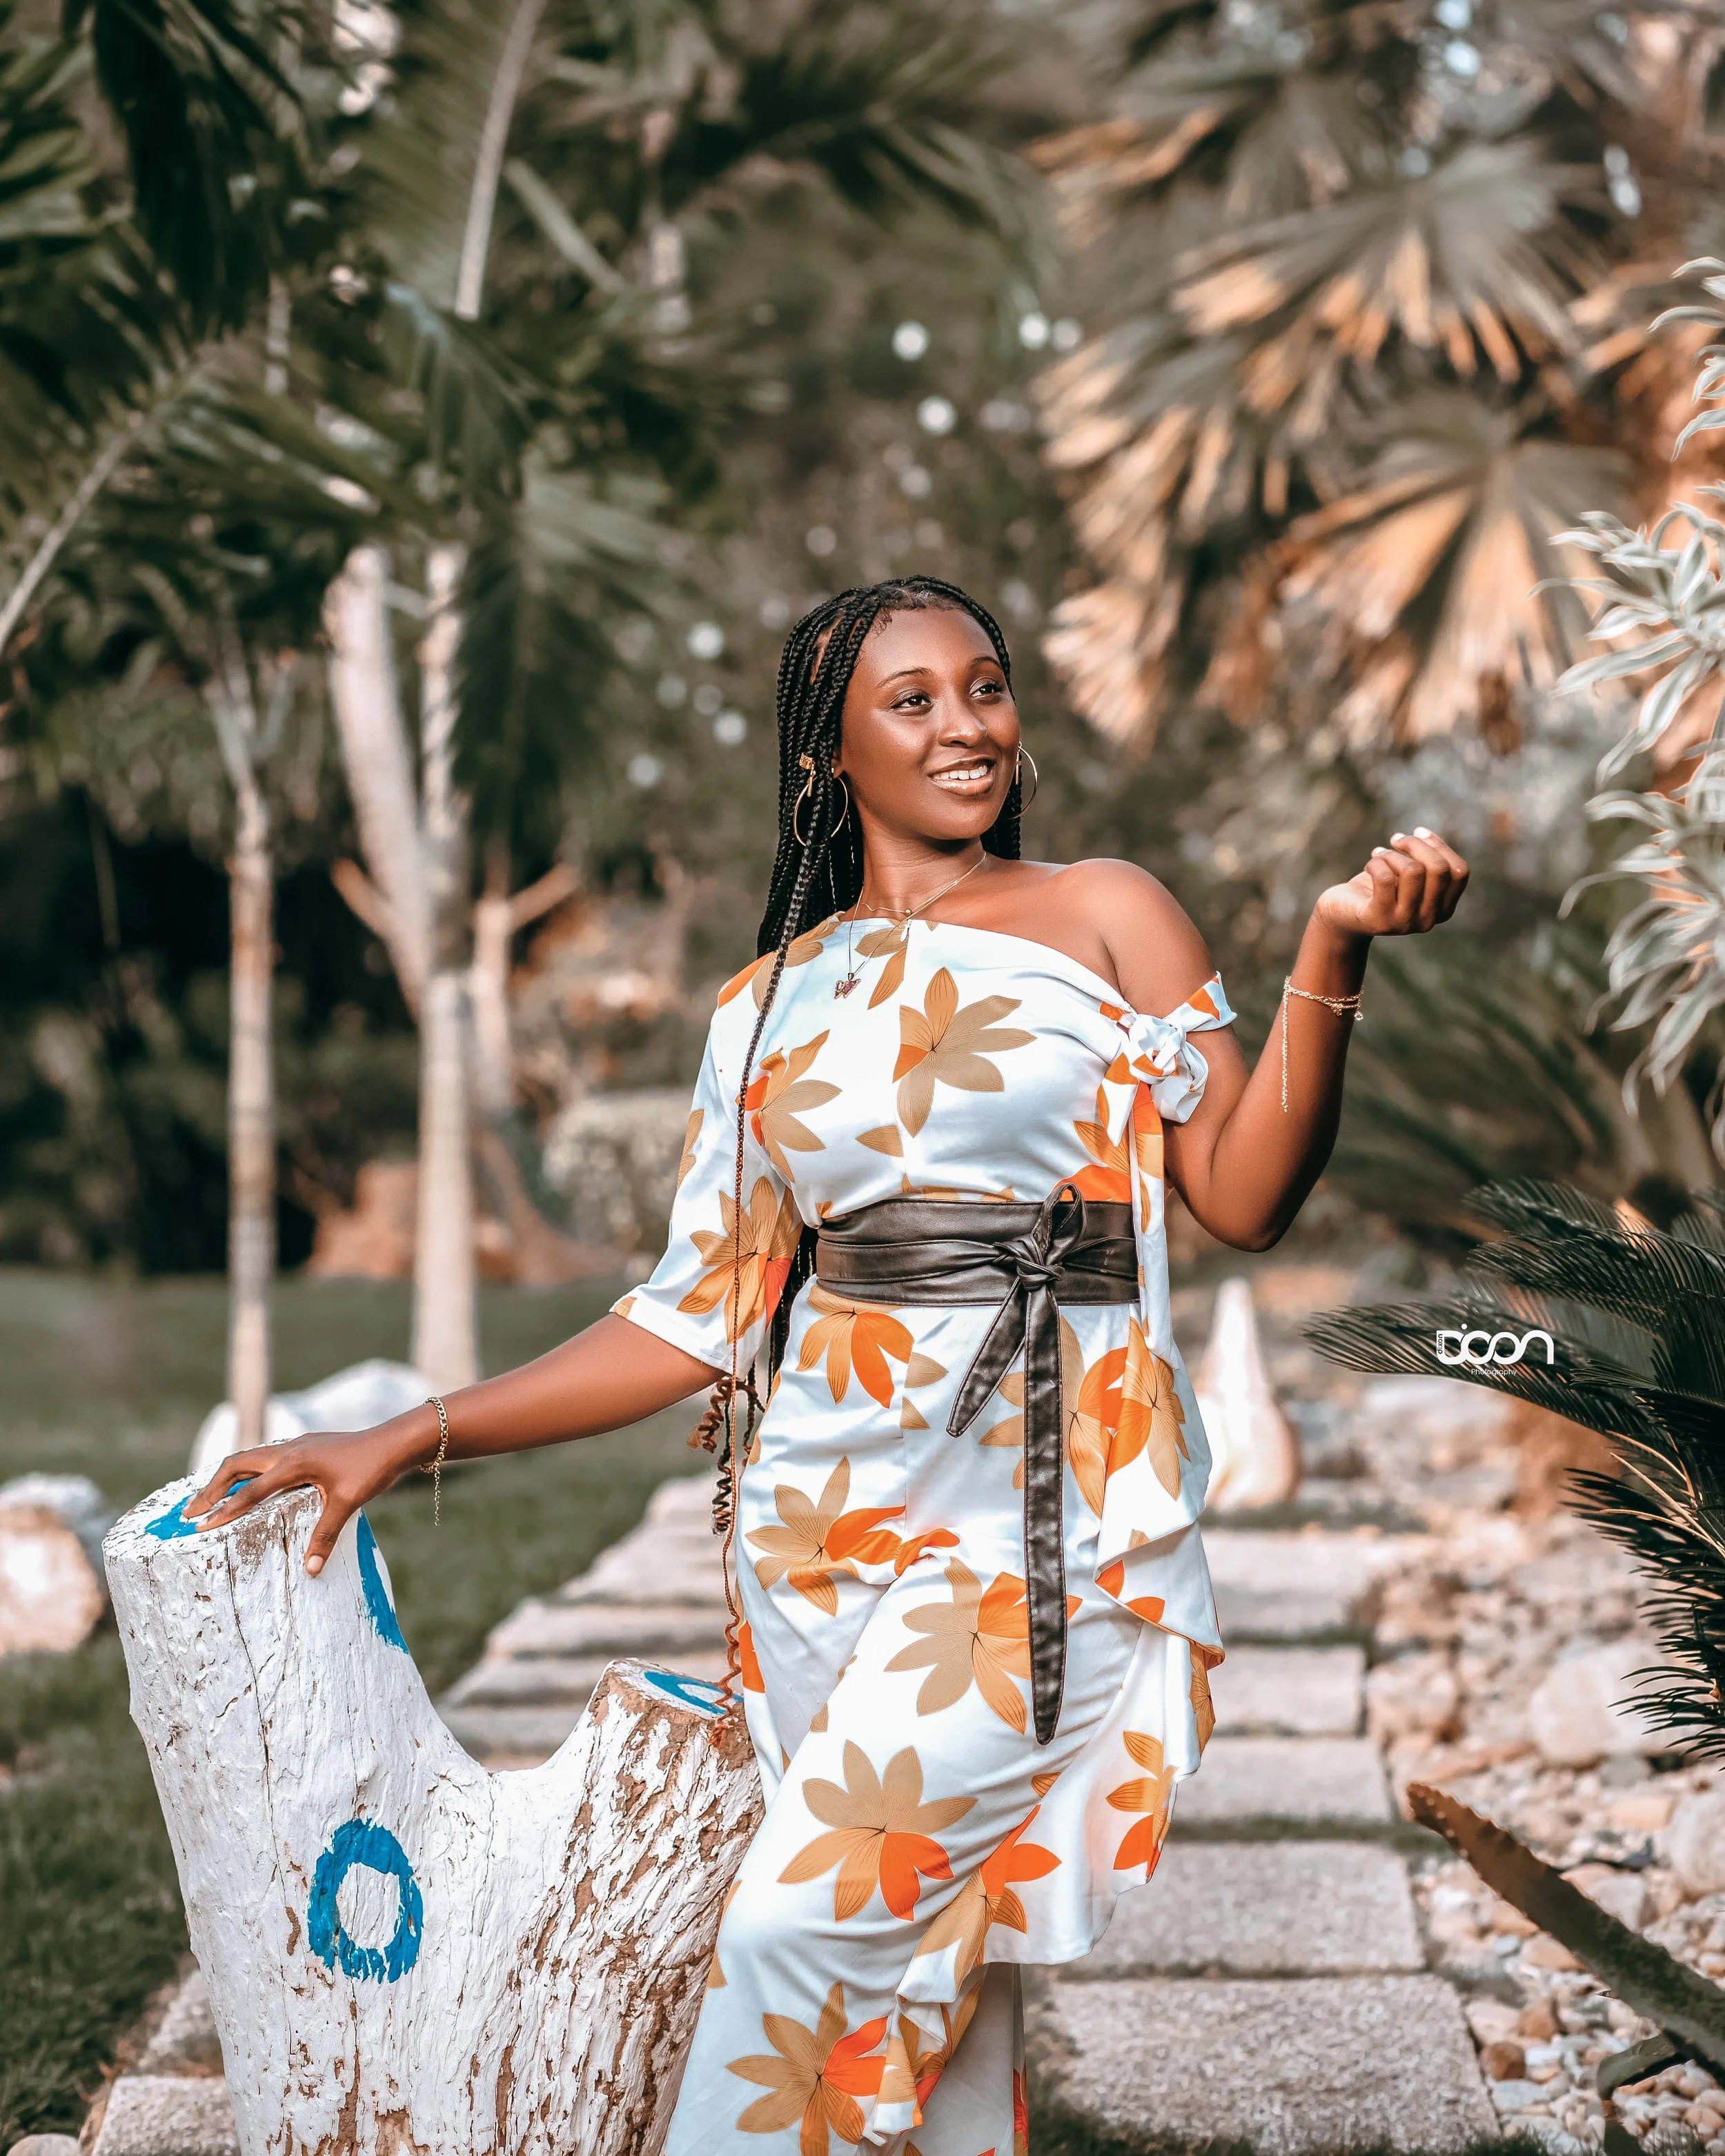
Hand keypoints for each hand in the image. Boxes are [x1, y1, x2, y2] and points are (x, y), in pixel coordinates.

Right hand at [183, 1413, 433, 1575]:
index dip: (223, 1511)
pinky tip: (249, 1485)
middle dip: (210, 1488)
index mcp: (293, 1462)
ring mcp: (297, 1445)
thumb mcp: (347, 1503)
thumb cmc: (372, 1468)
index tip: (200, 1527)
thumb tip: (309, 1569)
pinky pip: (267, 1457)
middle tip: (188, 1512)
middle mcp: (289, 1450)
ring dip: (227, 1477)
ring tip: (208, 1499)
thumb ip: (325, 1535)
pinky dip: (249, 1471)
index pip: (249, 1491)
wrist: (395, 1441)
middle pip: (236, 1465)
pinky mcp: (307, 1447)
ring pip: (250, 1458)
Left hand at [1313, 826, 1467, 938]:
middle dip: (1416, 845)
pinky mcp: (1379, 920)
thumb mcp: (1407, 873)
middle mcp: (1429, 920)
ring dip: (1393, 854)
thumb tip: (1424, 836)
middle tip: (1395, 840)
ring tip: (1379, 855)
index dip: (1440, 846)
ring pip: (1413, 871)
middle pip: (1439, 869)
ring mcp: (1405, 923)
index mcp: (1443, 910)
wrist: (1342, 914)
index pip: (1459, 871)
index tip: (1418, 832)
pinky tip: (1369, 865)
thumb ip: (1425, 861)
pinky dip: (1376, 862)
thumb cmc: (1378, 888)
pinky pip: (1384, 878)